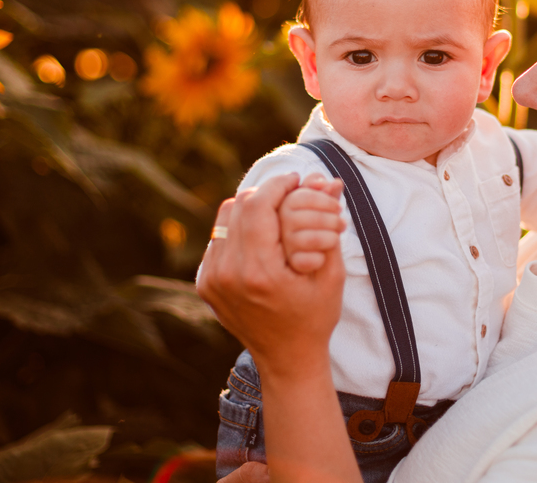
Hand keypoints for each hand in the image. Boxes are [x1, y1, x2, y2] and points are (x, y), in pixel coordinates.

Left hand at [196, 173, 345, 377]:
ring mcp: (212, 280)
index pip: (259, 204)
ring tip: (275, 211)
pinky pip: (218, 238)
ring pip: (225, 217)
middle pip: (240, 205)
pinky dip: (239, 229)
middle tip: (289, 192)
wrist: (287, 358)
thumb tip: (329, 180)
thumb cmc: (315, 316)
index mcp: (260, 272)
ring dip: (251, 208)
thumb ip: (329, 224)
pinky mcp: (205, 283)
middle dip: (266, 192)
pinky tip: (260, 237)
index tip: (297, 179)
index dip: (279, 184)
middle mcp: (228, 274)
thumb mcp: (331, 273)